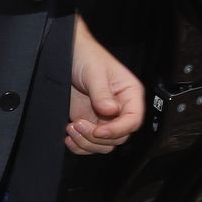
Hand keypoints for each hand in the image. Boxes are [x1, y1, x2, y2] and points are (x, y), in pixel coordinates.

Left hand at [66, 15, 143, 154]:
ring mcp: (105, 118)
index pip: (133, 120)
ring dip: (86, 143)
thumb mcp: (94, 72)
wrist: (68, 55)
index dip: (118, 130)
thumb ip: (102, 93)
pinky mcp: (90, 123)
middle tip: (78, 124)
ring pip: (105, 145)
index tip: (99, 131)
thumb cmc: (87, 57)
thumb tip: (111, 111)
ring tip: (71, 128)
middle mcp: (120, 109)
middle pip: (119, 137)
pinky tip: (69, 137)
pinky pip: (90, 144)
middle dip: (97, 137)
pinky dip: (79, 146)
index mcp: (130, 94)